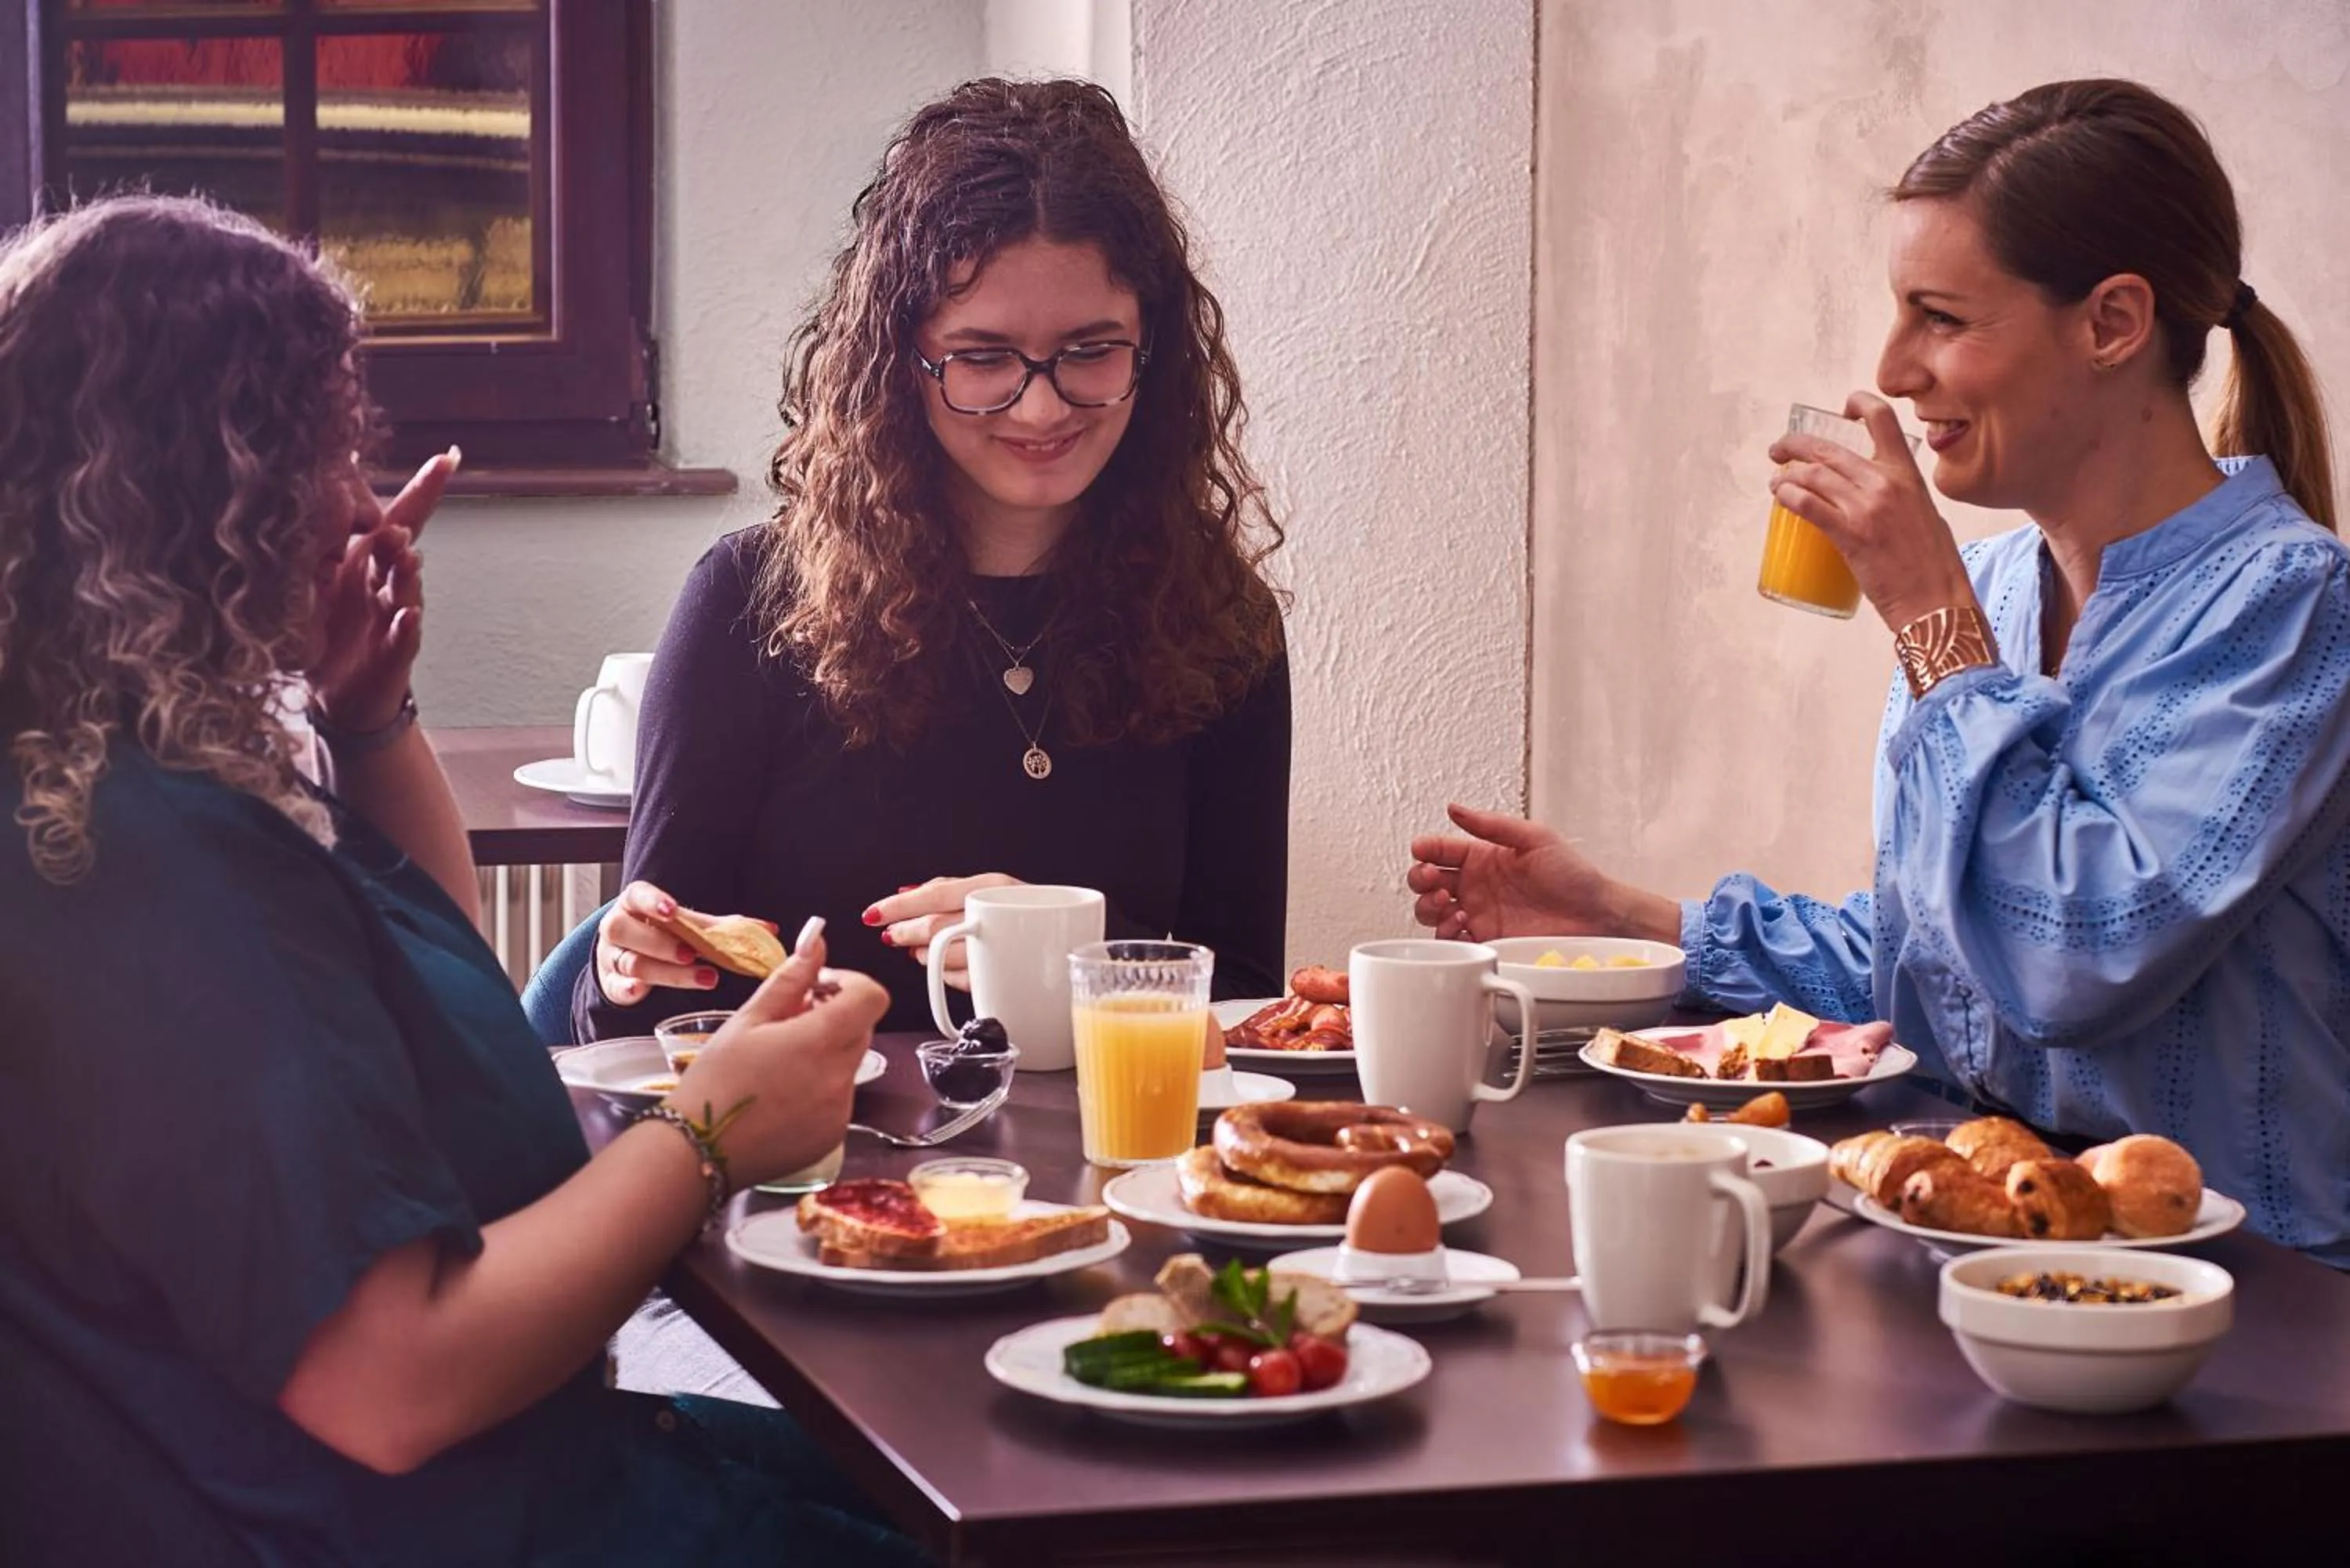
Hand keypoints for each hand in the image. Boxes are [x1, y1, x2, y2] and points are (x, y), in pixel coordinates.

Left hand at [308, 449, 459, 731]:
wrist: (338, 696)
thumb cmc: (330, 634)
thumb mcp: (313, 582)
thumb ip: (320, 541)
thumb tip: (327, 487)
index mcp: (369, 561)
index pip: (403, 519)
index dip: (426, 490)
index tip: (448, 459)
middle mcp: (386, 585)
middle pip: (401, 553)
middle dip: (400, 536)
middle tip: (395, 524)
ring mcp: (393, 619)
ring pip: (404, 591)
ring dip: (407, 575)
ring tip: (407, 558)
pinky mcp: (393, 655)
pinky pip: (402, 639)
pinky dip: (406, 628)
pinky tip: (408, 616)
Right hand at [594, 880, 777, 1006]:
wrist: (630, 953)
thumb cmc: (664, 933)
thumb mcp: (690, 925)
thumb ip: (724, 926)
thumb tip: (770, 930)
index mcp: (636, 903)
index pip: (639, 895)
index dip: (653, 901)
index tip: (672, 910)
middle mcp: (618, 926)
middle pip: (631, 932)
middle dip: (663, 944)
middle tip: (691, 954)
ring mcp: (611, 955)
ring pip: (632, 962)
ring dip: (666, 972)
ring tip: (700, 977)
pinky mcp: (610, 982)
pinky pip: (615, 987)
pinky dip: (628, 990)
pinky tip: (641, 992)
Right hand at [665, 926, 886, 1186]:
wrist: (697, 1150)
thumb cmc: (715, 1082)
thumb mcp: (748, 1020)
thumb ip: (790, 979)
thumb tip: (816, 942)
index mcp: (820, 1042)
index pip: (872, 997)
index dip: (850, 983)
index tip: (821, 987)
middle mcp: (839, 1078)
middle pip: (862, 1028)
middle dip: (834, 1015)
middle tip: (789, 1020)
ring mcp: (839, 1110)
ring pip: (850, 1062)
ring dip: (826, 1052)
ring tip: (778, 1061)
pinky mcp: (833, 1135)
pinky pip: (840, 1096)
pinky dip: (821, 1086)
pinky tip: (781, 1093)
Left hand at [862, 873, 1018, 990]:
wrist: (1079, 942)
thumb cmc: (1033, 915)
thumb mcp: (995, 890)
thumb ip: (951, 889)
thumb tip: (906, 893)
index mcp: (994, 886)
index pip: (935, 893)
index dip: (900, 906)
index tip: (873, 914)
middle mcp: (999, 914)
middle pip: (935, 927)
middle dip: (906, 933)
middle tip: (892, 935)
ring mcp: (1004, 948)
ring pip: (946, 956)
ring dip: (925, 956)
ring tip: (919, 952)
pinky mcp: (1007, 977)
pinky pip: (963, 979)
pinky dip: (948, 975)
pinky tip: (946, 969)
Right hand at [1407, 804, 1654, 941]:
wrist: (1597, 915)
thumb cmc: (1574, 875)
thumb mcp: (1535, 838)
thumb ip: (1493, 825)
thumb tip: (1455, 809)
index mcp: (1483, 857)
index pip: (1441, 849)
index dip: (1425, 848)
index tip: (1422, 850)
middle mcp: (1475, 885)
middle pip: (1427, 881)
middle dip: (1420, 878)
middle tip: (1432, 878)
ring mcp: (1478, 913)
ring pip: (1431, 911)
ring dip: (1427, 906)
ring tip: (1445, 903)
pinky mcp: (1486, 940)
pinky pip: (1451, 940)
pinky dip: (1445, 934)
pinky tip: (1460, 923)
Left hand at [1767, 393, 1976, 631]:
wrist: (1939, 604)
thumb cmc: (1935, 568)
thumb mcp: (1926, 516)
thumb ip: (1902, 499)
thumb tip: (1878, 500)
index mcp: (1909, 475)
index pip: (1883, 420)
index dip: (1858, 404)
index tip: (1841, 410)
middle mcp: (1886, 483)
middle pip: (1829, 449)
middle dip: (1796, 445)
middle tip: (1779, 452)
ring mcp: (1867, 508)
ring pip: (1813, 475)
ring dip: (1785, 474)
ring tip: (1775, 481)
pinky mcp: (1851, 535)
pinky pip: (1809, 506)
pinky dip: (1787, 496)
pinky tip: (1779, 496)